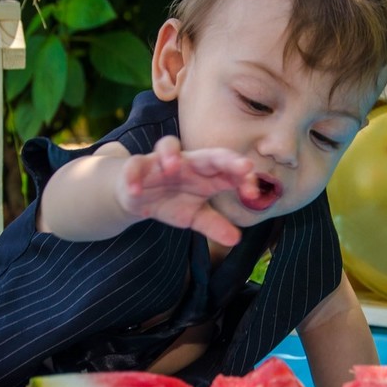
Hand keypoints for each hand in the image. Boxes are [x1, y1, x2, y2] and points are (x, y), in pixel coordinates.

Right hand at [118, 136, 258, 245]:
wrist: (138, 196)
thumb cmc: (171, 200)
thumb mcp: (194, 216)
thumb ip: (214, 225)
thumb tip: (235, 240)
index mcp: (206, 174)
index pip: (229, 170)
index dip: (243, 178)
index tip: (253, 192)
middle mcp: (187, 163)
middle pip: (208, 155)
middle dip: (226, 159)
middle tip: (244, 166)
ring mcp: (161, 163)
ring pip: (167, 146)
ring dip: (170, 155)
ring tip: (174, 167)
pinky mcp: (137, 168)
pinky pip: (134, 166)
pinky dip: (133, 176)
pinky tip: (135, 190)